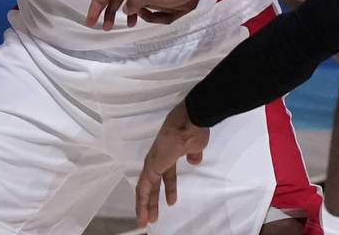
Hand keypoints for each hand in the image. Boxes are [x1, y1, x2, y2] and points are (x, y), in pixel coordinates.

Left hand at [134, 101, 209, 227]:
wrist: (192, 119)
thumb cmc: (194, 127)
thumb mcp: (196, 145)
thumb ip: (193, 154)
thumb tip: (194, 159)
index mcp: (168, 152)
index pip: (163, 174)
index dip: (166, 188)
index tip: (168, 201)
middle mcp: (158, 157)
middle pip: (153, 183)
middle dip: (153, 201)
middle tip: (152, 216)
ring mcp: (154, 160)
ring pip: (146, 187)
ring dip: (146, 204)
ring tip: (146, 219)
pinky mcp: (153, 164)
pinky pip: (144, 186)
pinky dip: (142, 199)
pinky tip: (143, 210)